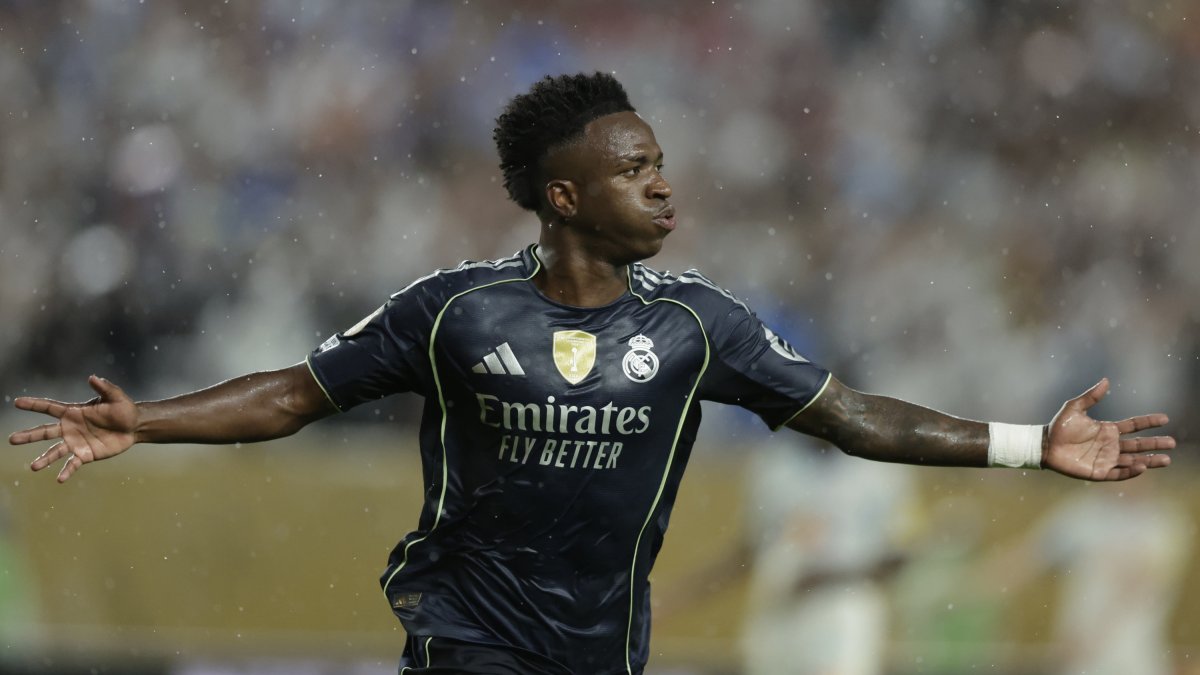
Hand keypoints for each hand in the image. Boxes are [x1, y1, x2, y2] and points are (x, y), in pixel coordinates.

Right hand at [9, 375, 137, 482]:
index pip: (49, 408)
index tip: (17, 402)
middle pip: (44, 432)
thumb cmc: (124, 409)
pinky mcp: (85, 455)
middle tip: (11, 440)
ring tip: (33, 467)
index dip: (34, 404)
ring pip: (55, 451)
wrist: (135, 427)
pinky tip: (60, 479)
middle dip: (28, 436)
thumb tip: (92, 377)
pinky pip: (72, 464)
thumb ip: (104, 387)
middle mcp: (69, 428)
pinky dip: (66, 471)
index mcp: (73, 412)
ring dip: (44, 459)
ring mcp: (76, 443)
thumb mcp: (116, 397)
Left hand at [1044, 378, 1173, 480]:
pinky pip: (1118, 473)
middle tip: (1172, 443)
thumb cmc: (1059, 426)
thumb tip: (1106, 380)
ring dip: (1149, 460)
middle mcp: (1110, 445)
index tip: (1164, 419)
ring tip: (1166, 459)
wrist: (1045, 445)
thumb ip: (1091, 396)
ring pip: (1133, 460)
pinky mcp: (1099, 472)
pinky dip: (1130, 471)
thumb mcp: (1075, 407)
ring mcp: (1106, 459)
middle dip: (1155, 444)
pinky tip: (1142, 466)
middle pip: (1138, 445)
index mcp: (1108, 430)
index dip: (1148, 422)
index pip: (1133, 426)